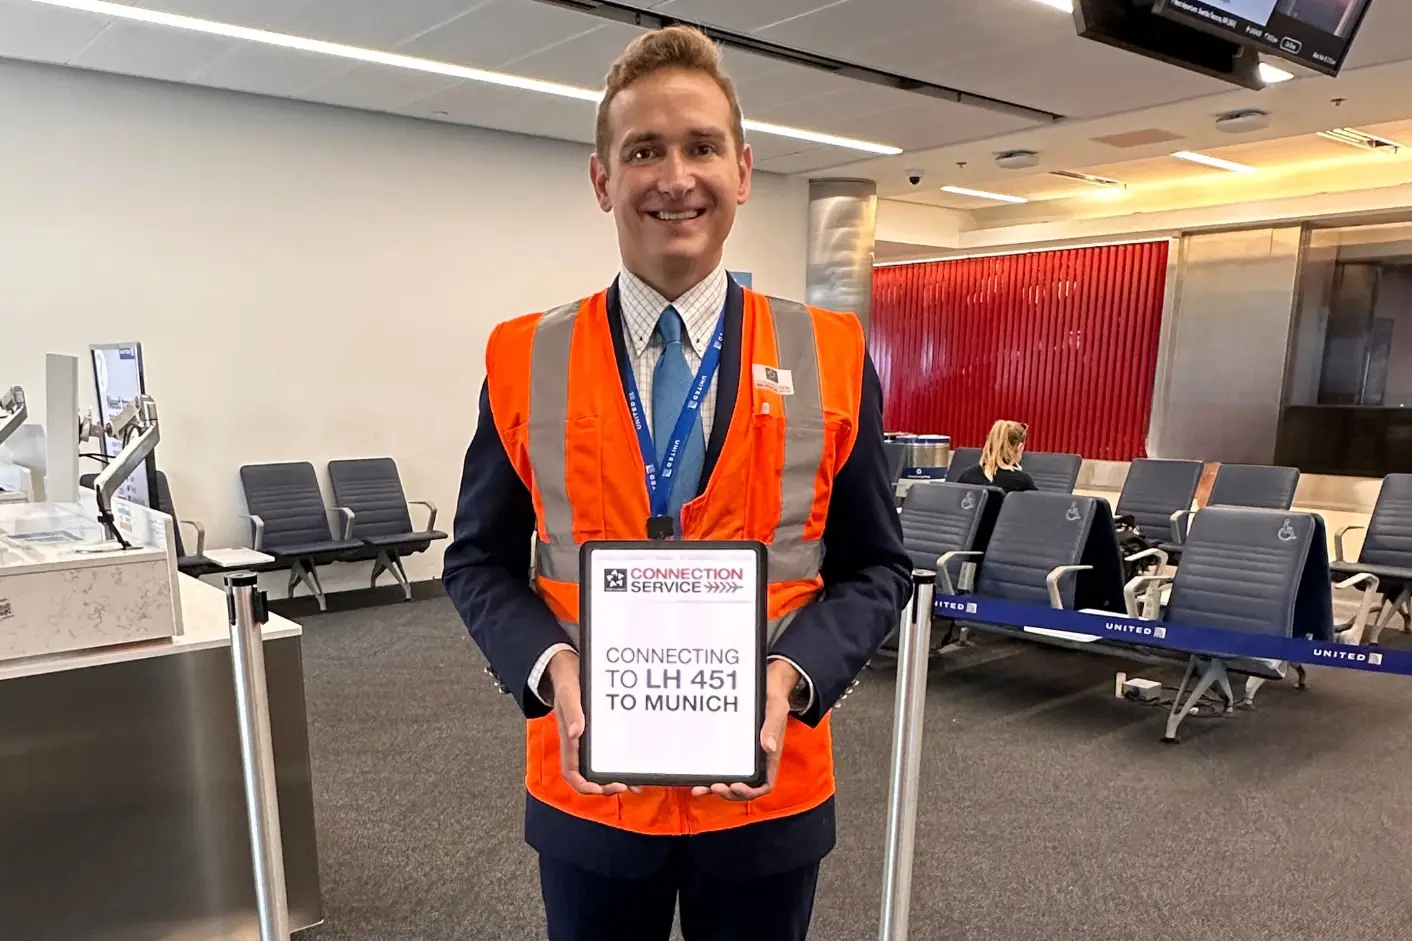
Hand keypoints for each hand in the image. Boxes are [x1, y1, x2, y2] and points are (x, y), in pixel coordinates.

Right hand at [547, 650, 637, 796]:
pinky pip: (609, 752)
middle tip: (628, 786)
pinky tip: (636, 760)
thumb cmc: (568, 681)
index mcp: (569, 741)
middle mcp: (579, 744)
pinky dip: (621, 760)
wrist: (571, 667)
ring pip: (601, 766)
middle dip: (607, 786)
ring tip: (637, 782)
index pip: (572, 773)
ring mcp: (589, 739)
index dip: (586, 785)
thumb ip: (573, 711)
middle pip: (589, 776)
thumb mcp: (569, 693)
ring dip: (617, 777)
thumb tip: (576, 733)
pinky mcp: (599, 731)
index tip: (602, 788)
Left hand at [691, 659, 798, 801]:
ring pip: (729, 780)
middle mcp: (755, 759)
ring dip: (714, 788)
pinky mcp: (728, 746)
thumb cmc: (772, 695)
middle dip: (728, 792)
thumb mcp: (776, 708)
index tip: (736, 785)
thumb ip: (772, 726)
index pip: (764, 784)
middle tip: (714, 787)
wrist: (765, 682)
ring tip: (699, 789)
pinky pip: (720, 766)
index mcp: (769, 755)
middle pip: (743, 788)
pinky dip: (708, 775)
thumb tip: (769, 747)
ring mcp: (741, 755)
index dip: (751, 791)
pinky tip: (695, 777)